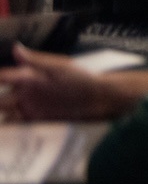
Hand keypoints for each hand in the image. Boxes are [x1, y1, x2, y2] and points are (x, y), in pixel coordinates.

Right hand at [0, 44, 144, 120]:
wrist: (101, 99)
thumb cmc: (81, 78)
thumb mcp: (59, 68)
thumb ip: (37, 61)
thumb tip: (16, 48)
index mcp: (28, 77)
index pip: (2, 77)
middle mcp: (25, 93)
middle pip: (1, 99)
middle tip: (2, 107)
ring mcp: (30, 108)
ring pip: (6, 114)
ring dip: (3, 118)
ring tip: (3, 122)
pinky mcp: (37, 122)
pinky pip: (18, 128)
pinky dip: (10, 131)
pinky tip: (7, 135)